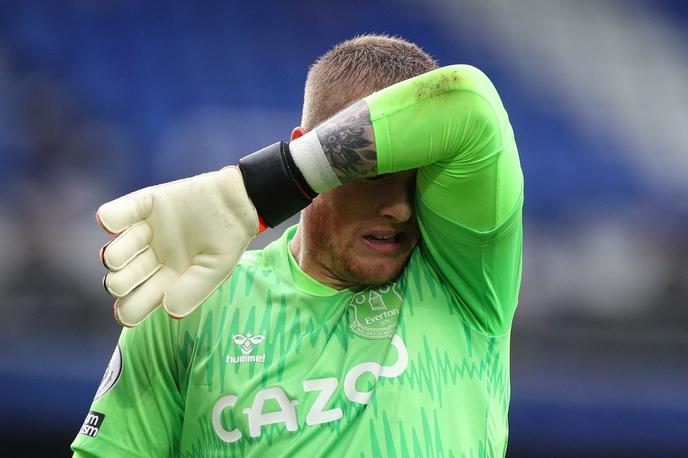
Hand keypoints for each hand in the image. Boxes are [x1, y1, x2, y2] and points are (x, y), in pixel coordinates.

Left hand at [97, 166, 257, 326]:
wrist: (238, 201)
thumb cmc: (229, 239)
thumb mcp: (216, 270)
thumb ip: (193, 290)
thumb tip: (169, 311)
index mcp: (169, 279)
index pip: (142, 300)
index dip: (129, 310)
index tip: (126, 313)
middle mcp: (154, 257)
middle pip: (124, 278)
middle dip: (118, 283)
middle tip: (119, 282)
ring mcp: (148, 231)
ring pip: (118, 249)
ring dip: (113, 255)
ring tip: (114, 257)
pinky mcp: (147, 205)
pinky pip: (119, 213)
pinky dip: (110, 217)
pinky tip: (108, 223)